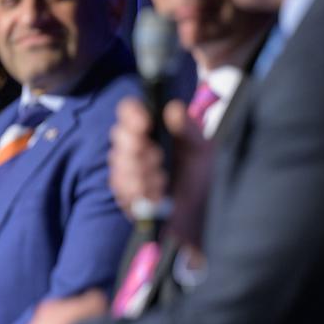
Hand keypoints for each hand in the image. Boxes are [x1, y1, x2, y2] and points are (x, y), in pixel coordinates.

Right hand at [108, 97, 212, 247]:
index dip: (131, 114)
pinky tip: (158, 198)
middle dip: (139, 150)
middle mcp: (135, 148)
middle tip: (158, 159)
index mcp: (152, 131)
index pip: (129, 112)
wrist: (204, 216)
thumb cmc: (202, 179)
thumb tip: (174, 107)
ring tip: (164, 184)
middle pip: (120, 138)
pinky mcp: (125, 196)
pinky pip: (122, 190)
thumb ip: (188, 129)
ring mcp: (127, 172)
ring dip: (145, 176)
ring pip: (120, 166)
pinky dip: (144, 194)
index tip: (143, 123)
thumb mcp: (201, 150)